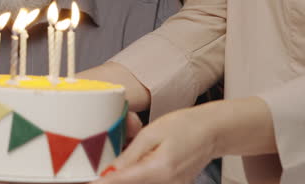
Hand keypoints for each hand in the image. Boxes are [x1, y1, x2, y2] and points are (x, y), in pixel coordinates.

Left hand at [95, 106, 214, 183]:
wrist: (213, 131)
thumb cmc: (184, 125)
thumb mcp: (152, 133)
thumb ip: (130, 154)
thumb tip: (110, 171)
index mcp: (159, 169)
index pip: (122, 181)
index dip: (104, 181)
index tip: (91, 181)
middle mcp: (167, 183)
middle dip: (117, 175)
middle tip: (111, 159)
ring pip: (139, 183)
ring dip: (128, 174)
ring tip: (132, 152)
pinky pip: (151, 182)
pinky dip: (140, 174)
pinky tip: (142, 158)